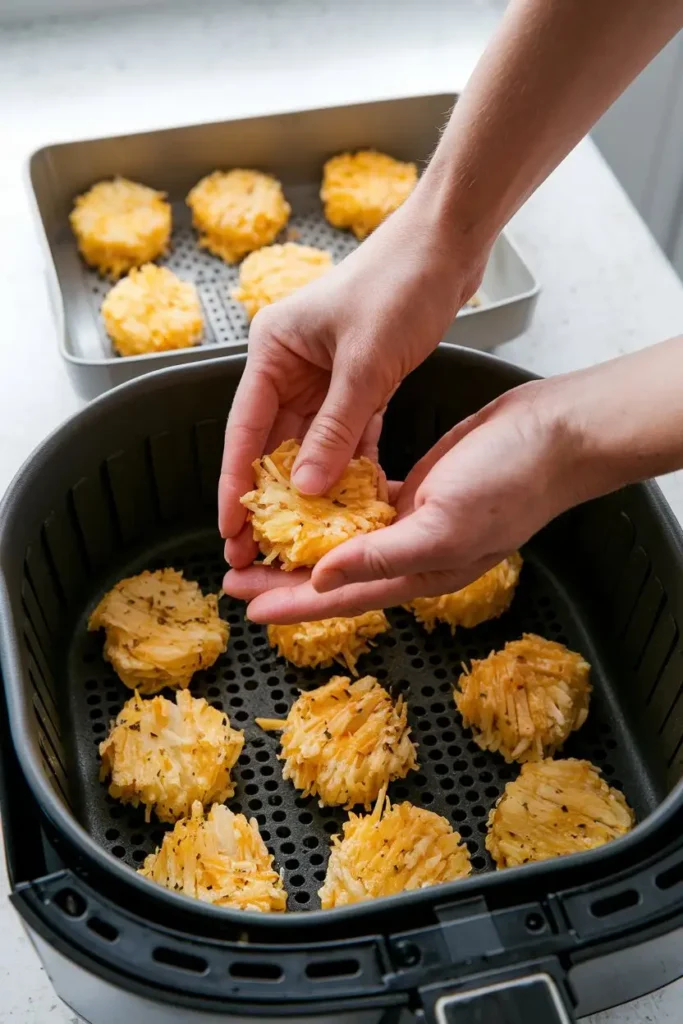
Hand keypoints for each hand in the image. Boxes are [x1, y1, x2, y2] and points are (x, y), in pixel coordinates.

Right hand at [218, 185, 486, 569]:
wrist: (447, 244)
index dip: (234, 484)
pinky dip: (350, 462)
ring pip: (311, 442)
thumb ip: (334, 429)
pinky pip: (346, 432)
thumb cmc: (399, 285)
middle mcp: (291, 364)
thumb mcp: (365, 365)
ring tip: (302, 537)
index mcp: (273, 351)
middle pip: (273, 442)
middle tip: (259, 548)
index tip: (228, 529)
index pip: (244, 429)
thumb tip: (307, 489)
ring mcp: (324, 373)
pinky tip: (350, 500)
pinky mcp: (359, 379)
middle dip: (271, 496)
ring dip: (311, 486)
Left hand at [223, 377, 580, 621]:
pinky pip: (362, 507)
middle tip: (236, 575)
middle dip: (284, 578)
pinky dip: (333, 508)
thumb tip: (321, 580)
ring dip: (302, 544)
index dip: (293, 605)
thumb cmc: (510, 484)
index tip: (249, 607)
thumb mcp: (443, 524)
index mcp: (417, 573)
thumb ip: (383, 557)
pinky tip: (306, 502)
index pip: (342, 598)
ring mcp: (412, 522)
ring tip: (261, 542)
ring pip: (344, 542)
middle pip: (333, 574)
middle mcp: (409, 554)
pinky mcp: (414, 490)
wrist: (552, 437)